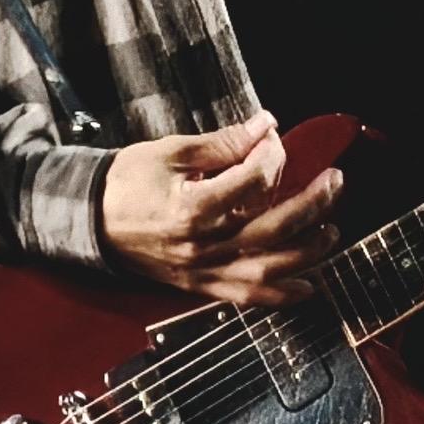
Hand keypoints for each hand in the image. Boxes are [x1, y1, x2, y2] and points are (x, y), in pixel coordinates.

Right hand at [98, 111, 341, 305]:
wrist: (87, 221)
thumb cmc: (127, 182)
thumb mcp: (171, 151)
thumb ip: (222, 143)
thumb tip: (266, 125)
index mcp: (191, 209)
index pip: (251, 182)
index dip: (271, 154)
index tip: (272, 137)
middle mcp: (201, 246)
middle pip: (272, 229)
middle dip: (312, 204)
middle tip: (336, 181)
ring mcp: (202, 271)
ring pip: (267, 269)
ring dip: (308, 252)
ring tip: (332, 230)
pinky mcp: (200, 286)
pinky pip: (247, 297)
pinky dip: (281, 295)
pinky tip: (309, 285)